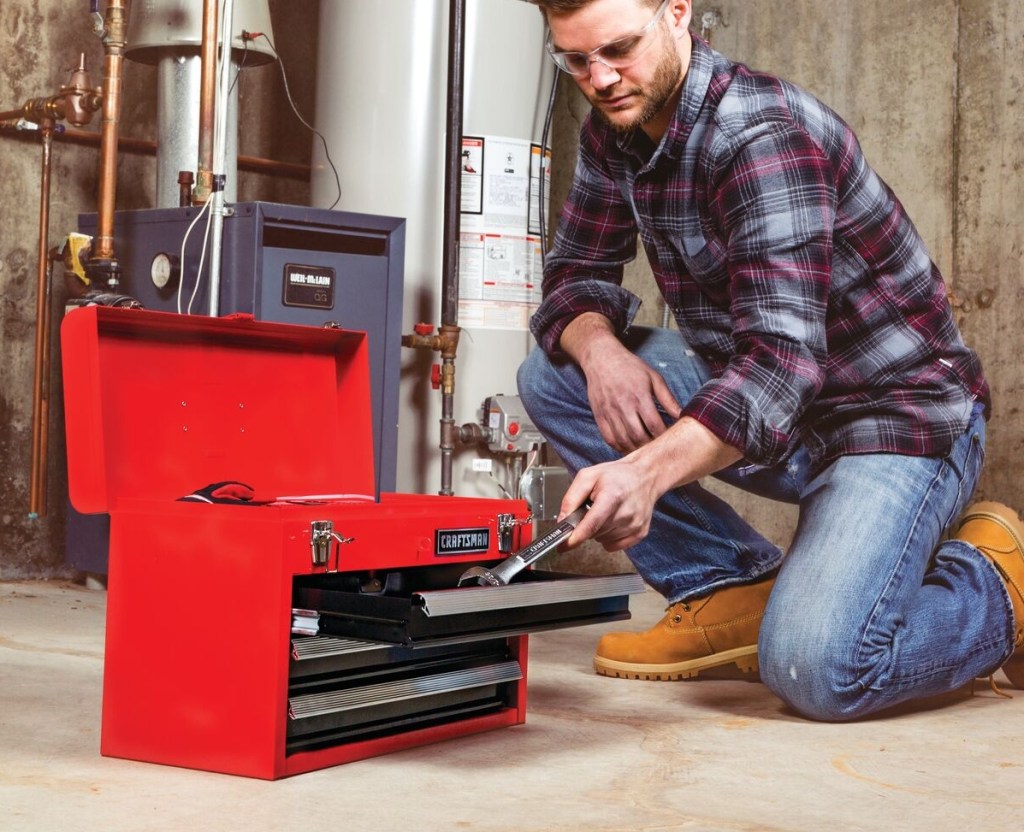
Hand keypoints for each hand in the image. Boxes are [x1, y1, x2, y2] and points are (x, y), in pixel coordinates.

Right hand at [560, 314, 680, 452]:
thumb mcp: (653, 377)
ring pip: (623, 440)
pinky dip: (619, 447)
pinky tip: (629, 447)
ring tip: (646, 450)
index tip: (670, 439)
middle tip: (659, 448)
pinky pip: (609, 438)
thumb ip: (668, 398)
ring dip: (636, 449)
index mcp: (639, 396)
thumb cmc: (630, 367)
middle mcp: (623, 406)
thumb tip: (682, 414)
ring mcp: (609, 412)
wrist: (601, 358)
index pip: (654, 424)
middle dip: (650, 446)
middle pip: (638, 436)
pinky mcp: (599, 416)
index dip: (664, 436)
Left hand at [560, 457, 659, 551]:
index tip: (563, 546)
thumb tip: (562, 521)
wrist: (645, 476)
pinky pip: (613, 546)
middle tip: (593, 508)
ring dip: (598, 530)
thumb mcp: (588, 476)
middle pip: (594, 533)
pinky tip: (613, 521)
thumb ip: (571, 498)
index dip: (575, 538)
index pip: (591, 525)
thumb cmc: (617, 475)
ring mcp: (635, 525)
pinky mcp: (640, 533)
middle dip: (586, 524)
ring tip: (606, 511)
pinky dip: (608, 537)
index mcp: (612, 496)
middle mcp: (626, 513)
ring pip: (602, 540)